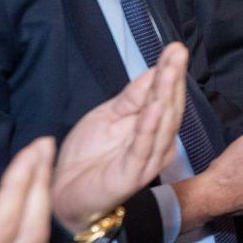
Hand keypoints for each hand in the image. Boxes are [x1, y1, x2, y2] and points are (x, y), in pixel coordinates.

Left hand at [52, 43, 187, 232]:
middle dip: (172, 78)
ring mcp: (147, 160)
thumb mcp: (107, 116)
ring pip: (160, 124)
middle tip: (178, 52)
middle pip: (168, 107)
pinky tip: (153, 109)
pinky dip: (149, 128)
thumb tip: (154, 70)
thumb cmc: (87, 158)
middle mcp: (157, 144)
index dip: (169, 72)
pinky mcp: (131, 175)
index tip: (175, 48)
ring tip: (169, 71)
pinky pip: (142, 148)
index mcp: (152, 129)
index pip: (165, 97)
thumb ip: (131, 98)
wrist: (64, 195)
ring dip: (165, 96)